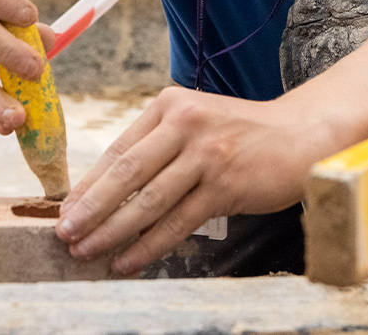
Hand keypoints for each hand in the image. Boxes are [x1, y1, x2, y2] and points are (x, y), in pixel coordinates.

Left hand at [54, 87, 346, 273]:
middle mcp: (186, 123)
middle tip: (66, 234)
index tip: (66, 210)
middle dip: (91, 209)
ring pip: (148, 201)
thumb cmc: (242, 135)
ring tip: (88, 251)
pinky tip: (128, 261)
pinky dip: (149, 246)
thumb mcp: (196, 121)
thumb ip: (157, 145)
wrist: (302, 137)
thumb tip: (106, 192)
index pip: (118, 150)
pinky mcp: (225, 185)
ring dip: (113, 231)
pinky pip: (177, 222)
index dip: (89, 185)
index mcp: (170, 105)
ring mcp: (206, 154)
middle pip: (126, 174)